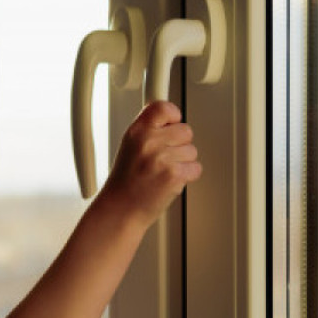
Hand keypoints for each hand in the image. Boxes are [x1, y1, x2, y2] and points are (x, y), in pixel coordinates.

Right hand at [97, 101, 201, 228]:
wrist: (121, 209)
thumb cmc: (126, 181)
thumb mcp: (130, 146)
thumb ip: (149, 130)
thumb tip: (172, 119)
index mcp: (136, 131)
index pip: (164, 107)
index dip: (173, 116)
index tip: (171, 125)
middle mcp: (148, 141)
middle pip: (185, 130)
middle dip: (180, 145)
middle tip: (163, 159)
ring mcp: (162, 158)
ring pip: (192, 151)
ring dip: (183, 163)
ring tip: (163, 173)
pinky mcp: (174, 175)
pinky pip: (195, 168)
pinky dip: (187, 176)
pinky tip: (169, 182)